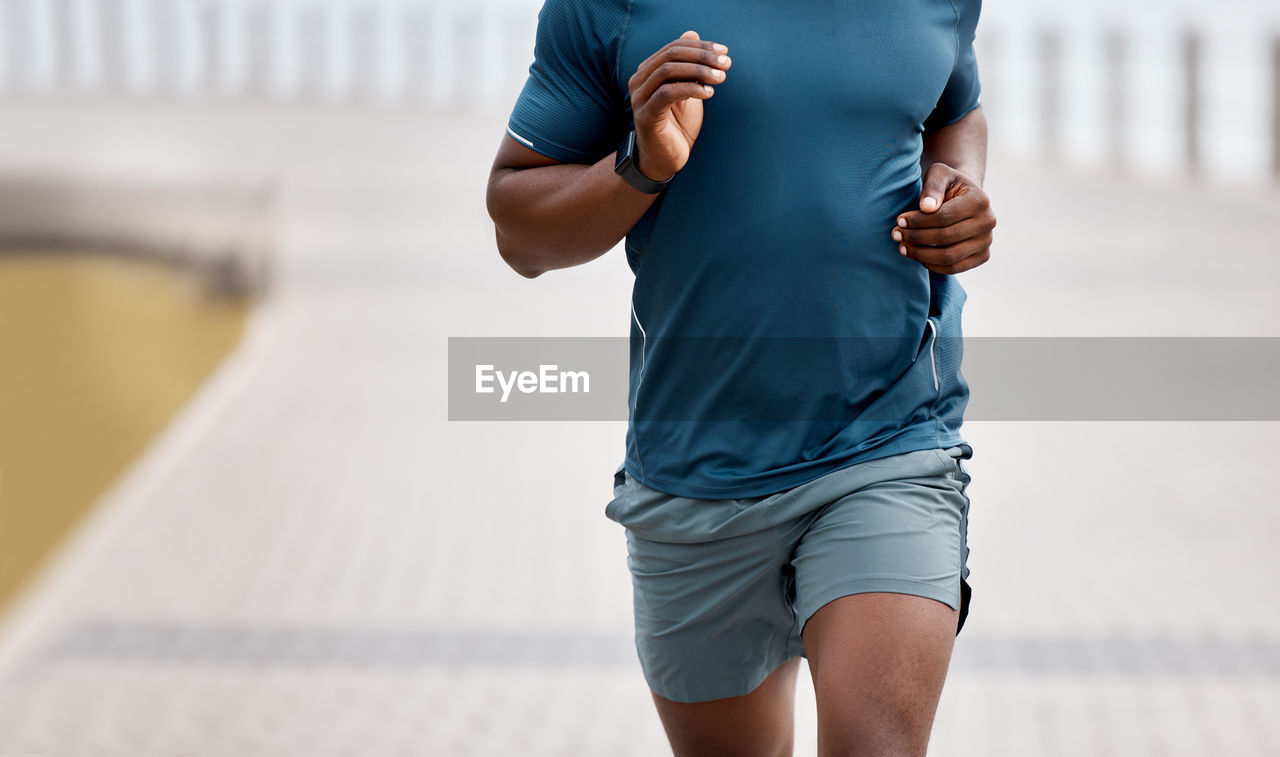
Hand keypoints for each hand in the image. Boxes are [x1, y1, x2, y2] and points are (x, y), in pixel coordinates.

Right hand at [627, 30, 731, 181]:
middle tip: (726, 64)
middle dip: (702, 56)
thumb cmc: (677, 125)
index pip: (674, 47)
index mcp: (648, 71)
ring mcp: (640, 98)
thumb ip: (689, 65)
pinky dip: (690, 89)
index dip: (701, 46)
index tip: (724, 52)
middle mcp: (639, 81)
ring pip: (668, 71)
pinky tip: (709, 93)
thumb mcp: (687, 90)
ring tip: (721, 78)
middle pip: (671, 55)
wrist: (664, 159)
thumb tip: (692, 32)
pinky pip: (667, 93)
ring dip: (699, 71)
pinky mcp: (645, 116)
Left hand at [892, 163, 995, 274]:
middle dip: (916, 237)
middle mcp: (988, 222)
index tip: (899, 220)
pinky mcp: (982, 257)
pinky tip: (917, 256)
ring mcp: (986, 242)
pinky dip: (932, 265)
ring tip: (902, 248)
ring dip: (921, 255)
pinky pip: (954, 268)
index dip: (918, 221)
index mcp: (980, 200)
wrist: (965, 198)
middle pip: (945, 237)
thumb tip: (926, 208)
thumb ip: (933, 187)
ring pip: (949, 256)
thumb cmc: (948, 185)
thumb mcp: (940, 175)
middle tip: (895, 234)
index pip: (944, 217)